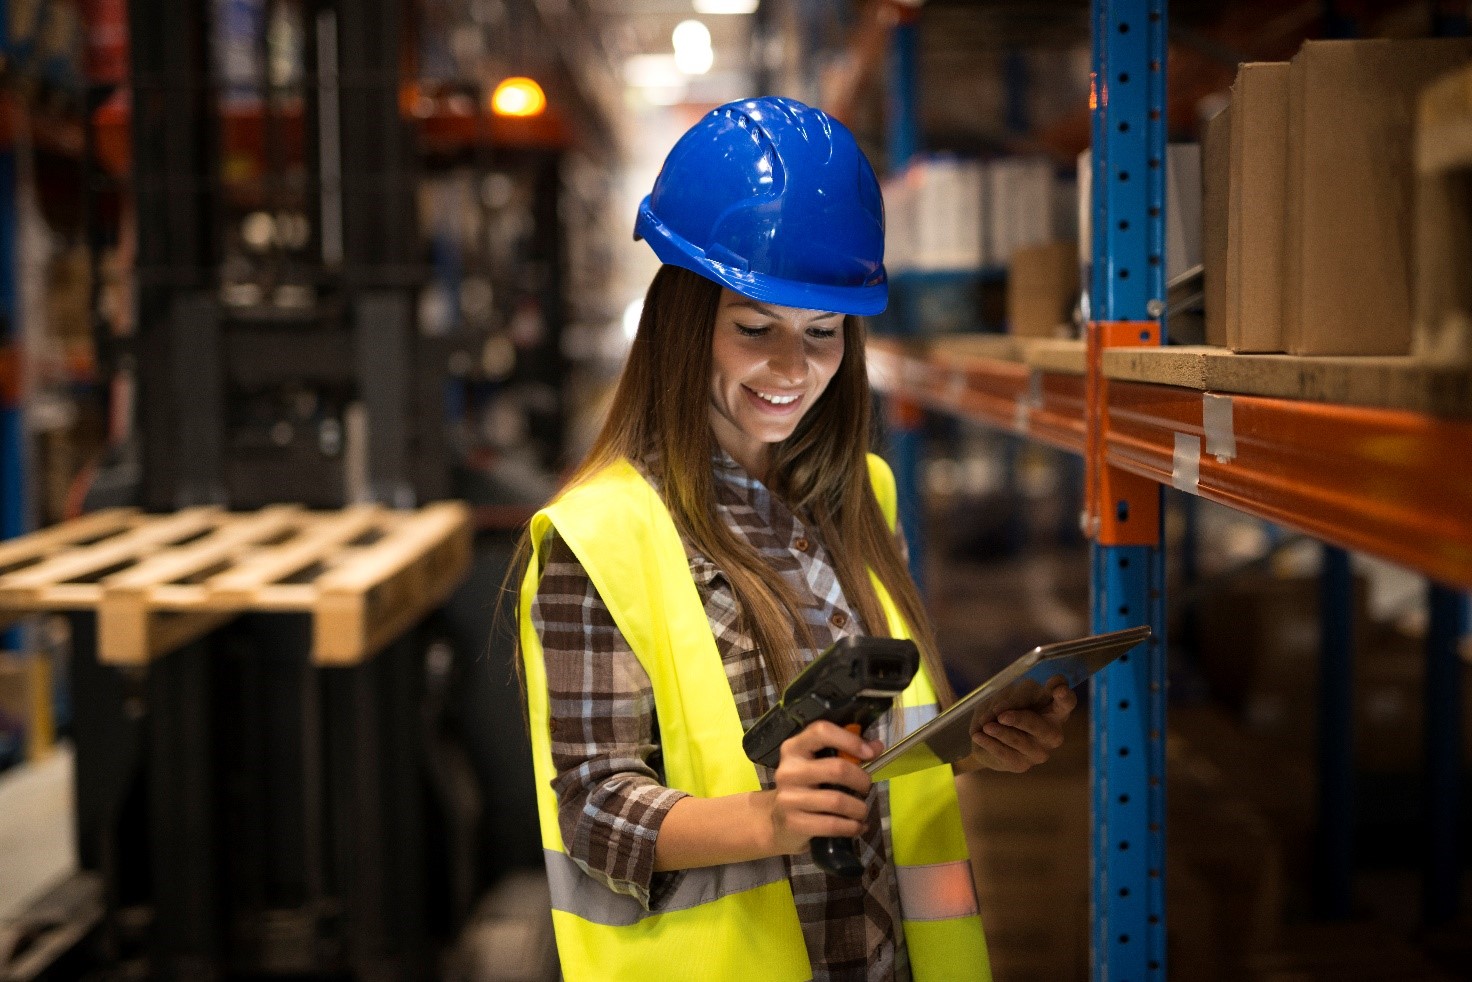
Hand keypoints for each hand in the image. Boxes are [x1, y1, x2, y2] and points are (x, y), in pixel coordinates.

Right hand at [765, 720, 882, 855]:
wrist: (778, 820)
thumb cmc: (806, 786)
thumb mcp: (821, 764)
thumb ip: (848, 753)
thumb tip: (877, 746)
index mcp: (794, 748)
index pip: (822, 732)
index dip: (850, 741)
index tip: (871, 753)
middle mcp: (788, 770)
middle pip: (837, 769)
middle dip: (861, 780)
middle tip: (866, 787)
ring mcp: (788, 797)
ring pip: (837, 800)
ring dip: (859, 808)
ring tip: (863, 811)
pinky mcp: (793, 823)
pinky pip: (832, 825)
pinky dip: (852, 827)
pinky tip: (858, 827)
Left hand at [969, 684, 1076, 773]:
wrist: (988, 739)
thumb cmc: (1005, 710)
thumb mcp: (1007, 695)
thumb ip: (1009, 698)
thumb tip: (1000, 711)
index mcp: (1054, 710)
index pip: (1066, 702)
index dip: (1064, 696)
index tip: (1058, 689)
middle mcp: (1052, 733)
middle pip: (1041, 727)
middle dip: (1021, 720)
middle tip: (1001, 715)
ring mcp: (1040, 751)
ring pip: (1021, 742)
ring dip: (1002, 732)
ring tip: (986, 725)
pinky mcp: (1022, 764)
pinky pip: (1006, 754)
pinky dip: (990, 744)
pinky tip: (979, 736)